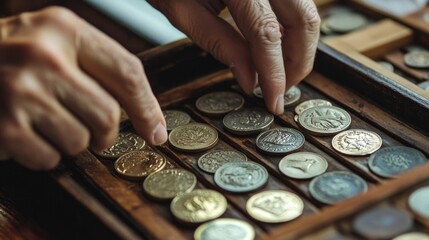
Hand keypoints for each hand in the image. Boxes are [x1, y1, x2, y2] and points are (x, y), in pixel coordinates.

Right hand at [0, 7, 166, 169]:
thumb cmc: (8, 56)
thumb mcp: (53, 42)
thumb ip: (96, 68)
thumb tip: (146, 116)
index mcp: (63, 29)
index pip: (127, 72)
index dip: (147, 108)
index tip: (155, 131)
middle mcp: (42, 55)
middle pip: (108, 115)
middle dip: (104, 133)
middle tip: (91, 131)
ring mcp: (19, 90)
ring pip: (79, 142)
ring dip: (69, 142)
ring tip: (45, 123)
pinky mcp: (3, 125)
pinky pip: (48, 159)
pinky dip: (42, 155)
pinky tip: (25, 133)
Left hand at [150, 0, 319, 113]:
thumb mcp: (181, 11)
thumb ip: (219, 43)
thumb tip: (251, 80)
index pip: (266, 33)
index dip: (275, 73)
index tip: (274, 102)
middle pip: (304, 20)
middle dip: (299, 62)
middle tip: (282, 89)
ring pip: (308, 10)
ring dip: (300, 46)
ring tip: (279, 71)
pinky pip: (299, 2)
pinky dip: (293, 28)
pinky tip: (278, 45)